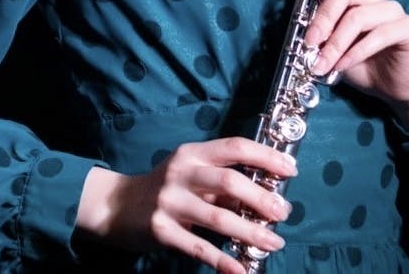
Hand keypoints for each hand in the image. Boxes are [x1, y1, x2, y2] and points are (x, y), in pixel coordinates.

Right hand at [76, 137, 296, 272]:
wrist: (117, 205)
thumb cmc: (165, 188)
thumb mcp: (191, 175)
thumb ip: (221, 183)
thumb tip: (263, 196)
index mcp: (192, 153)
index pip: (235, 146)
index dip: (266, 156)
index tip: (290, 170)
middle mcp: (182, 173)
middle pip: (230, 181)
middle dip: (262, 198)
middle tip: (284, 212)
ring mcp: (170, 202)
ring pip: (219, 217)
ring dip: (251, 232)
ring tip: (273, 242)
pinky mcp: (162, 230)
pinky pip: (200, 247)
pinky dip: (224, 261)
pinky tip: (242, 270)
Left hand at [289, 0, 408, 131]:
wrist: (386, 85)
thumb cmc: (354, 55)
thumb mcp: (327, 31)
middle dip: (323, 15)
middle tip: (309, 41)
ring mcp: (394, 10)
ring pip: (359, 16)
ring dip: (335, 43)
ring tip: (321, 63)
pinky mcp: (408, 29)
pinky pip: (380, 35)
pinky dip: (355, 53)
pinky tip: (342, 66)